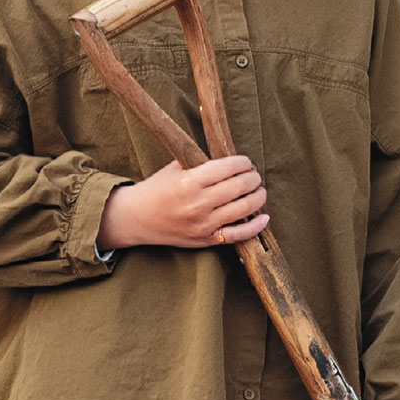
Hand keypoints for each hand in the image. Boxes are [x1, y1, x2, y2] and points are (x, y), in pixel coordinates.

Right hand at [106, 154, 271, 249]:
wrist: (136, 218)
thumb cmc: (156, 190)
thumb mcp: (174, 168)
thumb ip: (201, 163)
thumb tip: (231, 160)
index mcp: (189, 182)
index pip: (229, 168)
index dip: (242, 162)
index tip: (244, 162)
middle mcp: (198, 203)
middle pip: (241, 186)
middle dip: (253, 177)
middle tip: (253, 175)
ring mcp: (203, 224)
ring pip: (245, 208)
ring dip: (258, 197)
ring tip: (258, 191)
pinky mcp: (206, 239)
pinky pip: (239, 235)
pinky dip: (255, 226)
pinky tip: (263, 217)